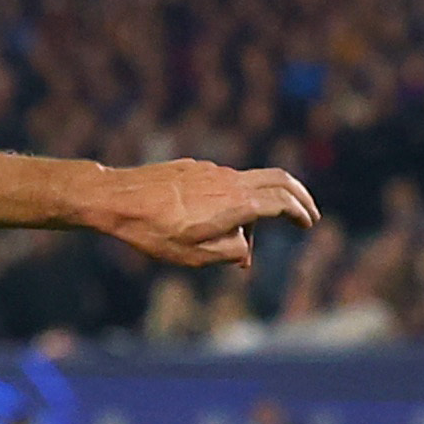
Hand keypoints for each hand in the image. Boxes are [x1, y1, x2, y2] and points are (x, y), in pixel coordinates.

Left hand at [91, 161, 317, 267]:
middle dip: (299, 196)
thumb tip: (245, 249)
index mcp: (238, 203)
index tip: (308, 224)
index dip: (301, 213)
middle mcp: (230, 181)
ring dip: (262, 200)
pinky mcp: (193, 167)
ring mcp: (211, 170)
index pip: (284, 203)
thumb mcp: (196, 256)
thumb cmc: (153, 232)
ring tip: (247, 233)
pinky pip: (225, 179)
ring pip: (251, 179)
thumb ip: (230, 252)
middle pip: (280, 179)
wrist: (115, 198)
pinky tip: (218, 217)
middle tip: (307, 213)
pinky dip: (237, 194)